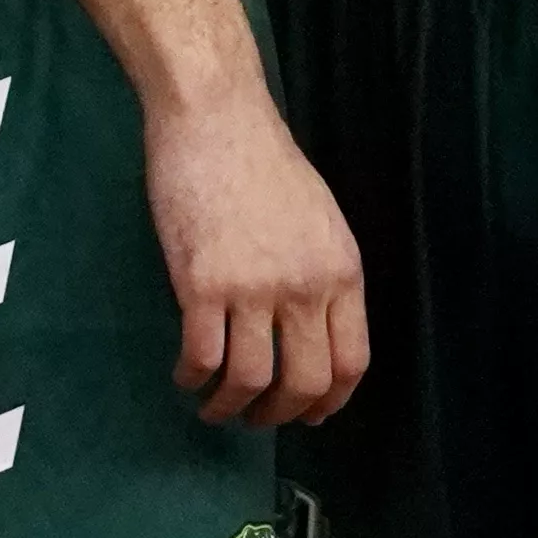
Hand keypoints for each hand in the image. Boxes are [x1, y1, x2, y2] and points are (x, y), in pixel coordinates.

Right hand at [142, 97, 368, 428]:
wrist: (216, 118)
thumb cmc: (262, 161)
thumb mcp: (319, 220)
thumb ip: (321, 275)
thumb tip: (309, 328)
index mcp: (342, 271)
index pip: (351, 362)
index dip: (330, 401)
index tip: (308, 414)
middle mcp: (306, 287)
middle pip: (305, 382)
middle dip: (278, 414)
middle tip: (255, 419)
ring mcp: (253, 288)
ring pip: (250, 380)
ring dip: (230, 407)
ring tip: (214, 407)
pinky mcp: (202, 284)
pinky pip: (202, 356)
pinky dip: (193, 378)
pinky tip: (186, 376)